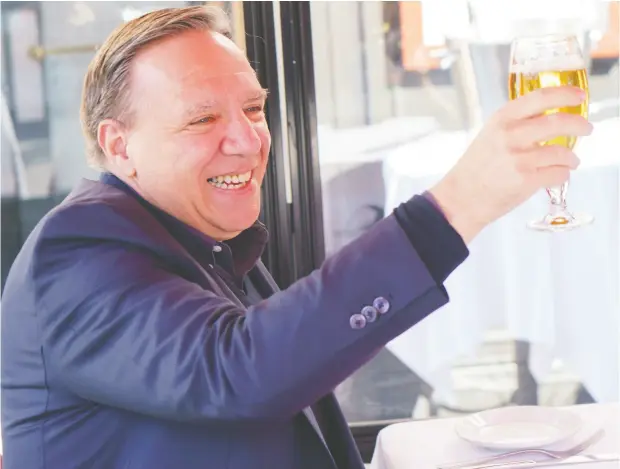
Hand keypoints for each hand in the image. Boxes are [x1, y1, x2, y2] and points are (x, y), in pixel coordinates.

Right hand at [429, 86, 591, 243]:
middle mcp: (510, 135)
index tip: (580, 96)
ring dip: (572, 157)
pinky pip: (559, 174)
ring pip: (563, 152)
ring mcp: (519, 158)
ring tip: (570, 161)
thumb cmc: (476, 169)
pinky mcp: (526, 180)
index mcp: (502, 119)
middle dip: (580, 125)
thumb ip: (517, 124)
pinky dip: (563, 174)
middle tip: (586, 128)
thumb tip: (551, 118)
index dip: (565, 94)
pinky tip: (557, 175)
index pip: (541, 97)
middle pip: (559, 122)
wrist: (461, 198)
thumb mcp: (490, 135)